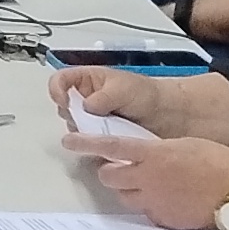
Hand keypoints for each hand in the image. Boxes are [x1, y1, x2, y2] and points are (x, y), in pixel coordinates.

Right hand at [39, 64, 228, 141]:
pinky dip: (95, 147)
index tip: (65, 102)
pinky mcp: (103, 140)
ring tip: (105, 133)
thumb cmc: (147, 94)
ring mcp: (93, 122)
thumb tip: (86, 108)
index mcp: (87, 81)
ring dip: (85, 133)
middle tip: (91, 120)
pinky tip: (108, 146)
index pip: (60, 82)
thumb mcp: (124, 88)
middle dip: (73, 116)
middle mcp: (86, 102)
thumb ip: (103, 97)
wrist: (171, 115)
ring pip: (75, 130)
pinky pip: (89, 145)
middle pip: (64, 109)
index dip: (57, 91)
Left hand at [72, 132, 228, 229]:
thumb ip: (156, 151)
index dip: (85, 144)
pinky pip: (145, 212)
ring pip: (124, 196)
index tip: (69, 142)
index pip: (109, 147)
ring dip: (128, 189)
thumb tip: (141, 154)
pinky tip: (167, 200)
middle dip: (111, 171)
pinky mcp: (163, 220)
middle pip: (109, 176)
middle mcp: (147, 178)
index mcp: (152, 154)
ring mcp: (153, 202)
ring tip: (148, 184)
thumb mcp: (182, 145)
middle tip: (122, 168)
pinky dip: (148, 205)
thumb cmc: (217, 161)